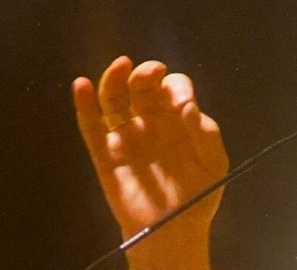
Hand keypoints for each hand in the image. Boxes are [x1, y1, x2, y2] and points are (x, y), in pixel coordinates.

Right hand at [73, 57, 229, 269]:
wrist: (174, 231)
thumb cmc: (198, 194)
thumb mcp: (214, 162)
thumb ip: (205, 132)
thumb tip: (187, 105)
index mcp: (177, 118)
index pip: (172, 88)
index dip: (176, 87)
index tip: (182, 103)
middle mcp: (150, 121)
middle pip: (141, 87)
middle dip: (145, 74)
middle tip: (151, 72)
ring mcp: (126, 136)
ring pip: (114, 100)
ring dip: (114, 80)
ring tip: (120, 65)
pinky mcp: (106, 155)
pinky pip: (91, 128)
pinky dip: (84, 106)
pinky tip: (82, 86)